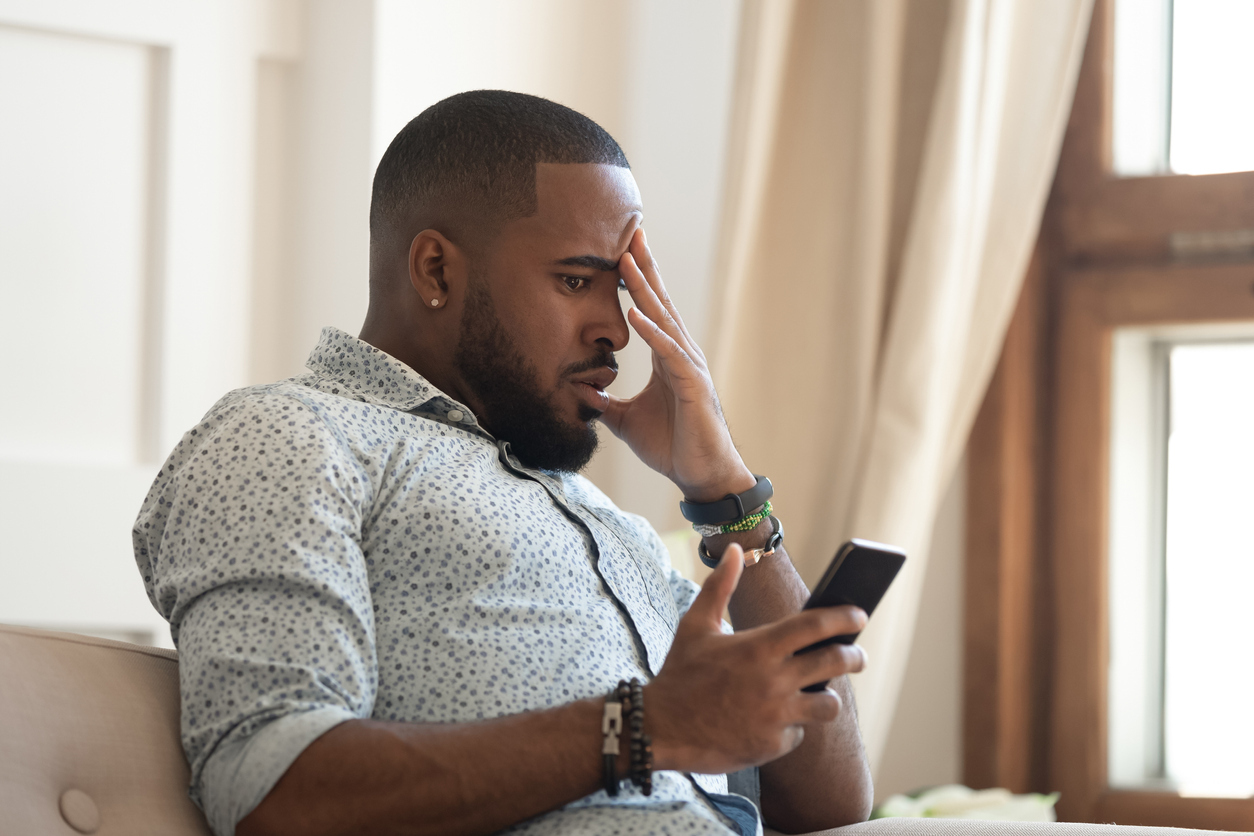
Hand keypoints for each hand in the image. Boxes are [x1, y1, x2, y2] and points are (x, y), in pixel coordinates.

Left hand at [599, 228, 754, 500]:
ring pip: (664, 320)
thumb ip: (605, 404)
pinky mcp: (693, 386)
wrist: (701, 475)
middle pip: (660, 302)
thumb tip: (579, 393)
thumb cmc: (672, 446)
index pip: (650, 309)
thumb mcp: (626, 421)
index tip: (622, 250)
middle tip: (632, 231)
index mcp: (666, 357)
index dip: (636, 281)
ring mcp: (689, 367)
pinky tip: (636, 314)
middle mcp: (680, 354)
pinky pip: (669, 354)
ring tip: (627, 261)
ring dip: (644, 290)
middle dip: (644, 267)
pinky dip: (653, 333)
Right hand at [645, 544, 867, 774]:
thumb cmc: (680, 673)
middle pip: (834, 662)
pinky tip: (775, 721)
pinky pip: (798, 733)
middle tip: (858, 655)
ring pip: (828, 705)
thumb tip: (736, 550)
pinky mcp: (772, 744)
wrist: (660, 729)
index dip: (844, 617)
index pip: (816, 625)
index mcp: (759, 646)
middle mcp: (773, 680)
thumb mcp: (696, 625)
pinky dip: (791, 726)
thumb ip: (720, 586)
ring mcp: (775, 715)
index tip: (860, 615)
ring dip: (827, 697)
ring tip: (821, 694)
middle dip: (854, 657)